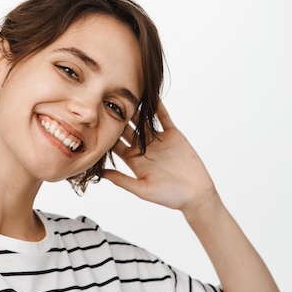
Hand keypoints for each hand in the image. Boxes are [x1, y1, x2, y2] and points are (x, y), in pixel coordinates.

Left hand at [103, 102, 217, 213]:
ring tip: (126, 94)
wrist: (195, 194)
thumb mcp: (142, 189)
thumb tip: (100, 174)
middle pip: (126, 130)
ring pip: (143, 121)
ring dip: (136, 109)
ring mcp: (157, 140)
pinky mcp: (172, 135)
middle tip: (106, 103)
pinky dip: (158, 107)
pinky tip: (151, 96)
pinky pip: (163, 118)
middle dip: (117, 118)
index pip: (116, 145)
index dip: (107, 135)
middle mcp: (143, 148)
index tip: (95, 123)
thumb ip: (122, 180)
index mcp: (133, 161)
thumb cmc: (169, 196)